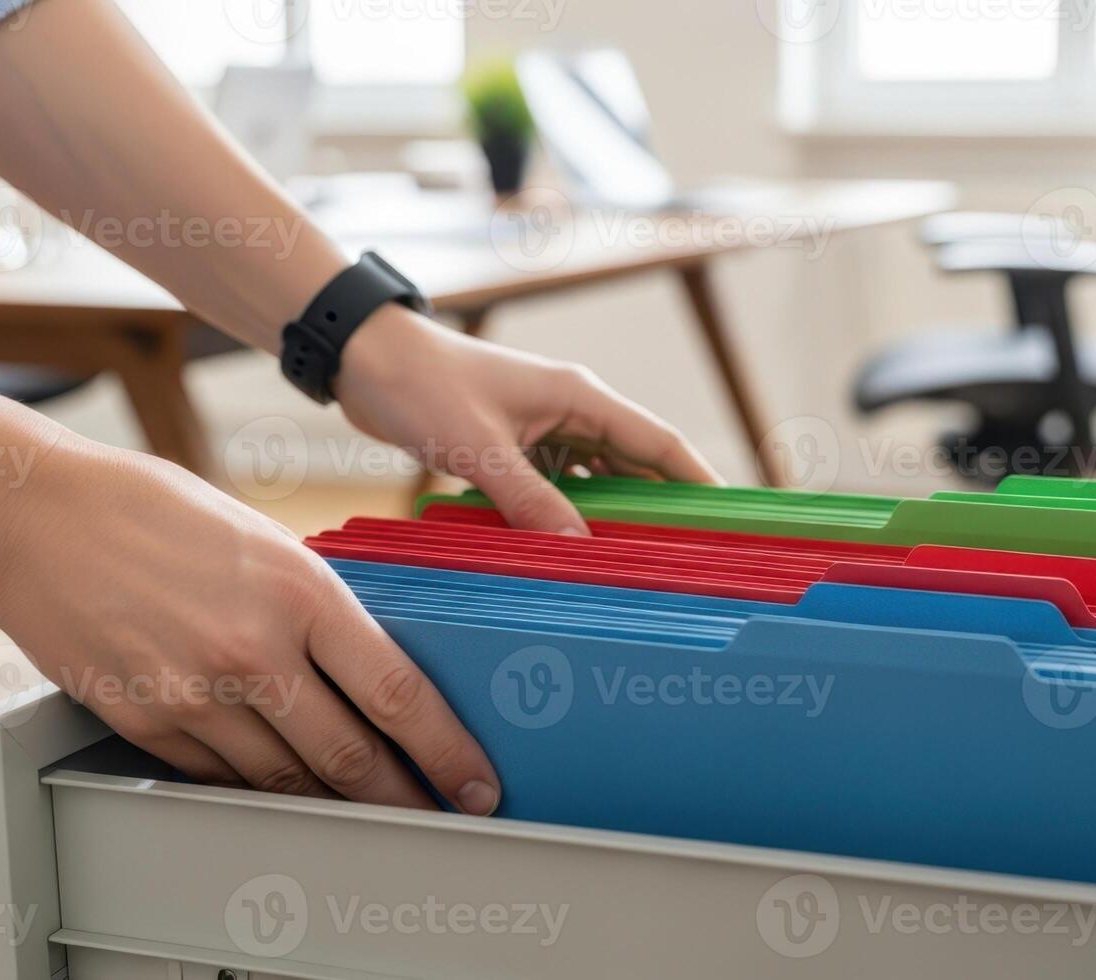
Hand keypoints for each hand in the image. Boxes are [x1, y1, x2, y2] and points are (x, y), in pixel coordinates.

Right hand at [0, 438, 502, 813]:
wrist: (37, 520)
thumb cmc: (154, 514)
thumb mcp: (266, 541)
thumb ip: (318, 605)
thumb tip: (369, 665)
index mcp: (301, 592)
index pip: (398, 694)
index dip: (447, 752)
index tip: (475, 782)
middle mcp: (253, 651)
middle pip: (350, 758)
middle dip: (402, 797)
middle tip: (433, 813)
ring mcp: (195, 696)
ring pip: (286, 780)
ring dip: (333, 802)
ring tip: (366, 808)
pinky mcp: (146, 724)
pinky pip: (222, 777)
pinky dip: (259, 786)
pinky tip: (283, 785)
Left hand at [333, 308, 721, 533]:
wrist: (366, 359)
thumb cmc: (422, 384)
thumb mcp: (479, 448)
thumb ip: (530, 501)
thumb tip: (579, 551)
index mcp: (581, 397)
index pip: (661, 443)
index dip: (700, 481)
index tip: (729, 518)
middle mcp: (573, 411)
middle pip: (637, 467)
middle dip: (661, 510)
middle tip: (685, 559)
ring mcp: (546, 428)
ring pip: (598, 481)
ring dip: (611, 518)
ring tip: (633, 564)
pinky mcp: (517, 445)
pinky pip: (559, 486)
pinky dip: (568, 516)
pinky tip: (570, 549)